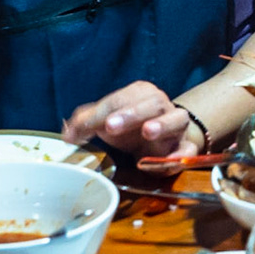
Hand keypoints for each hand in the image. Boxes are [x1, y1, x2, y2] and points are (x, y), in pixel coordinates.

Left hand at [62, 81, 202, 158]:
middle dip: (130, 114)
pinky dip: (181, 155)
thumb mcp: (110, 119)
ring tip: (147, 131)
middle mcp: (161, 105)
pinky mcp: (186, 146)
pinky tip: (170, 160)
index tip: (82, 129)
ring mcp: (176, 125)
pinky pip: (188, 149)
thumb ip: (88, 122)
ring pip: (175, 119)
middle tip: (110, 126)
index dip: (99, 114)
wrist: (167, 136)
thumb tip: (66, 132)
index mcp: (140, 93)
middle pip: (149, 103)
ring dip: (162, 125)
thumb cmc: (133, 125)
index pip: (119, 100)